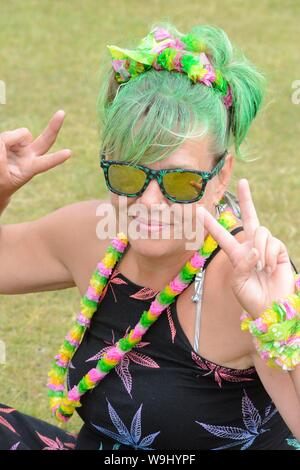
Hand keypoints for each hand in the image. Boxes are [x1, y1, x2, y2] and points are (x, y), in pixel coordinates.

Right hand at [0, 110, 70, 197]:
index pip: (44, 163)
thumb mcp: (0, 177)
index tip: (69, 153)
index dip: (56, 158)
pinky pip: (6, 135)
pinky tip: (1, 148)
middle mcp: (29, 156)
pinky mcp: (12, 139)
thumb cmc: (0, 185)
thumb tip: (7, 139)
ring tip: (1, 157)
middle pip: (45, 139)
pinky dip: (1, 140)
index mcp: (29, 169)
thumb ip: (1, 158)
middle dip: (54, 127)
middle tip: (62, 113)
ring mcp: (22, 146)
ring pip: (14, 135)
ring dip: (5, 141)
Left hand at [197, 179, 294, 318]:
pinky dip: (268, 255)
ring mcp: (266, 247)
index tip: (199, 210)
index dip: (210, 223)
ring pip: (260, 232)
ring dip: (259, 251)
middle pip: (249, 217)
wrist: (272, 309)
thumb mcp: (238, 283)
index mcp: (236, 254)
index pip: (222, 234)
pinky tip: (268, 268)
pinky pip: (272, 242)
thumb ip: (242, 264)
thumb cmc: (251, 298)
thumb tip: (254, 248)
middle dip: (246, 199)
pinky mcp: (279, 250)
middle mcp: (251, 246)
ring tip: (261, 269)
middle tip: (243, 181)